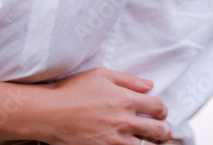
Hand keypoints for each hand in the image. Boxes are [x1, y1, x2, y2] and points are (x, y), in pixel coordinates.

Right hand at [39, 67, 172, 144]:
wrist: (49, 113)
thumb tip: (149, 85)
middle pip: (158, 131)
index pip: (158, 107)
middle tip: (164, 132)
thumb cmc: (71, 91)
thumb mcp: (100, 75)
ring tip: (149, 141)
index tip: (160, 112)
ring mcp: (115, 141)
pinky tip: (130, 144)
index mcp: (126, 99)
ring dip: (150, 144)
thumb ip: (128, 79)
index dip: (162, 110)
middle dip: (164, 131)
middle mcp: (125, 121)